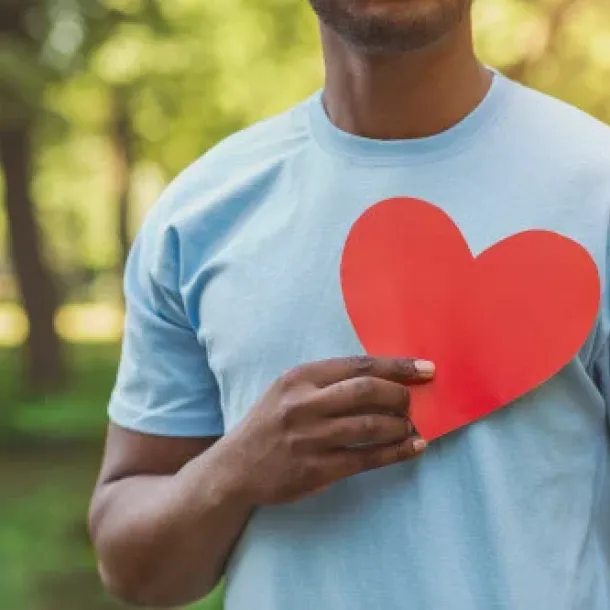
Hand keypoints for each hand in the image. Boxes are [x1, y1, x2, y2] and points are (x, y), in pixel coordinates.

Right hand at [224, 355, 433, 504]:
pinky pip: (367, 458)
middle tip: (412, 402)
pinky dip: (396, 452)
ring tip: (411, 426)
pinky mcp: (316, 470)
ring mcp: (310, 439)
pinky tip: (414, 447)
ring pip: (371, 426)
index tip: (425, 369)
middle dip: (400, 395)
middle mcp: (303, 405)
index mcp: (299, 378)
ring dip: (401, 425)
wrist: (235, 468)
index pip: (358, 365)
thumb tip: (383, 379)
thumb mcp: (288, 390)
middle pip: (367, 391)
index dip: (397, 366)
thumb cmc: (269, 423)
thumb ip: (327, 382)